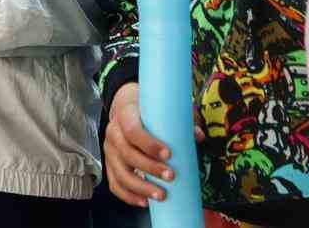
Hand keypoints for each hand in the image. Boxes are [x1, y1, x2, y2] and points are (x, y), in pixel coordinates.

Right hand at [104, 82, 202, 207]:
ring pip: (120, 172)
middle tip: (171, 176)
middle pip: (127, 154)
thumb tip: (198, 136)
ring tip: (161, 195)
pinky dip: (128, 195)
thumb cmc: (146, 109)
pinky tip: (144, 202)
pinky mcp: (110, 164)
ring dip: (141, 187)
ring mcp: (110, 150)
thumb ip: (180, 120)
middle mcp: (113, 133)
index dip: (149, 144)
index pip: (132, 131)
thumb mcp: (161, 108)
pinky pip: (115, 183)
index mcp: (124, 115)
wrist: (126, 106)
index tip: (168, 154)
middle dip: (150, 168)